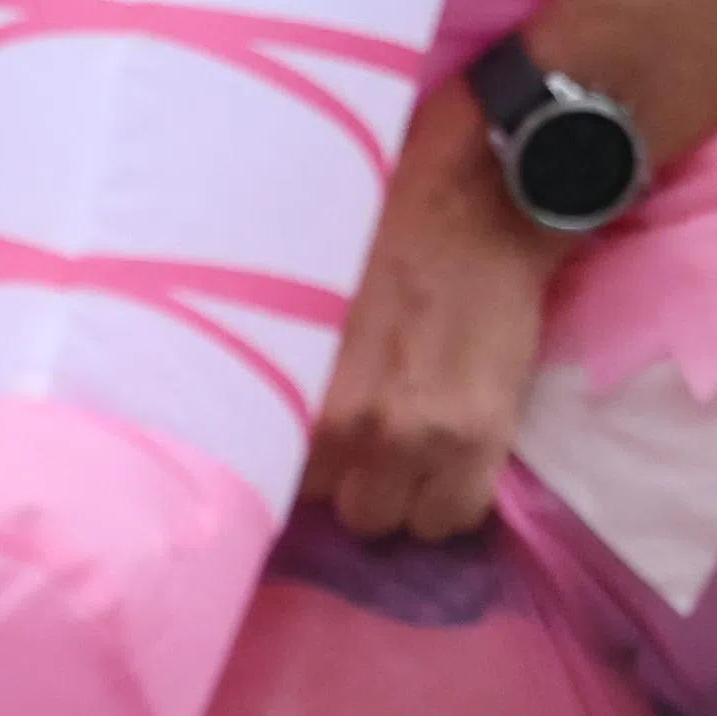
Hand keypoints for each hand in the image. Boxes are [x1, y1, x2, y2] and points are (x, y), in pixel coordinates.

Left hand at [296, 89, 555, 543]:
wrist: (475, 194)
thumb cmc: (374, 225)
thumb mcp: (295, 293)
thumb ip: (271, 363)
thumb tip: (236, 412)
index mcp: (292, 384)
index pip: (264, 476)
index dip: (286, 463)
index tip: (296, 449)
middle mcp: (348, 423)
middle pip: (330, 505)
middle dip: (343, 478)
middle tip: (358, 436)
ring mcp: (417, 437)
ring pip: (388, 520)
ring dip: (395, 490)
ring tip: (404, 444)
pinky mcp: (480, 436)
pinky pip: (453, 517)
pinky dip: (448, 497)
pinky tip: (444, 456)